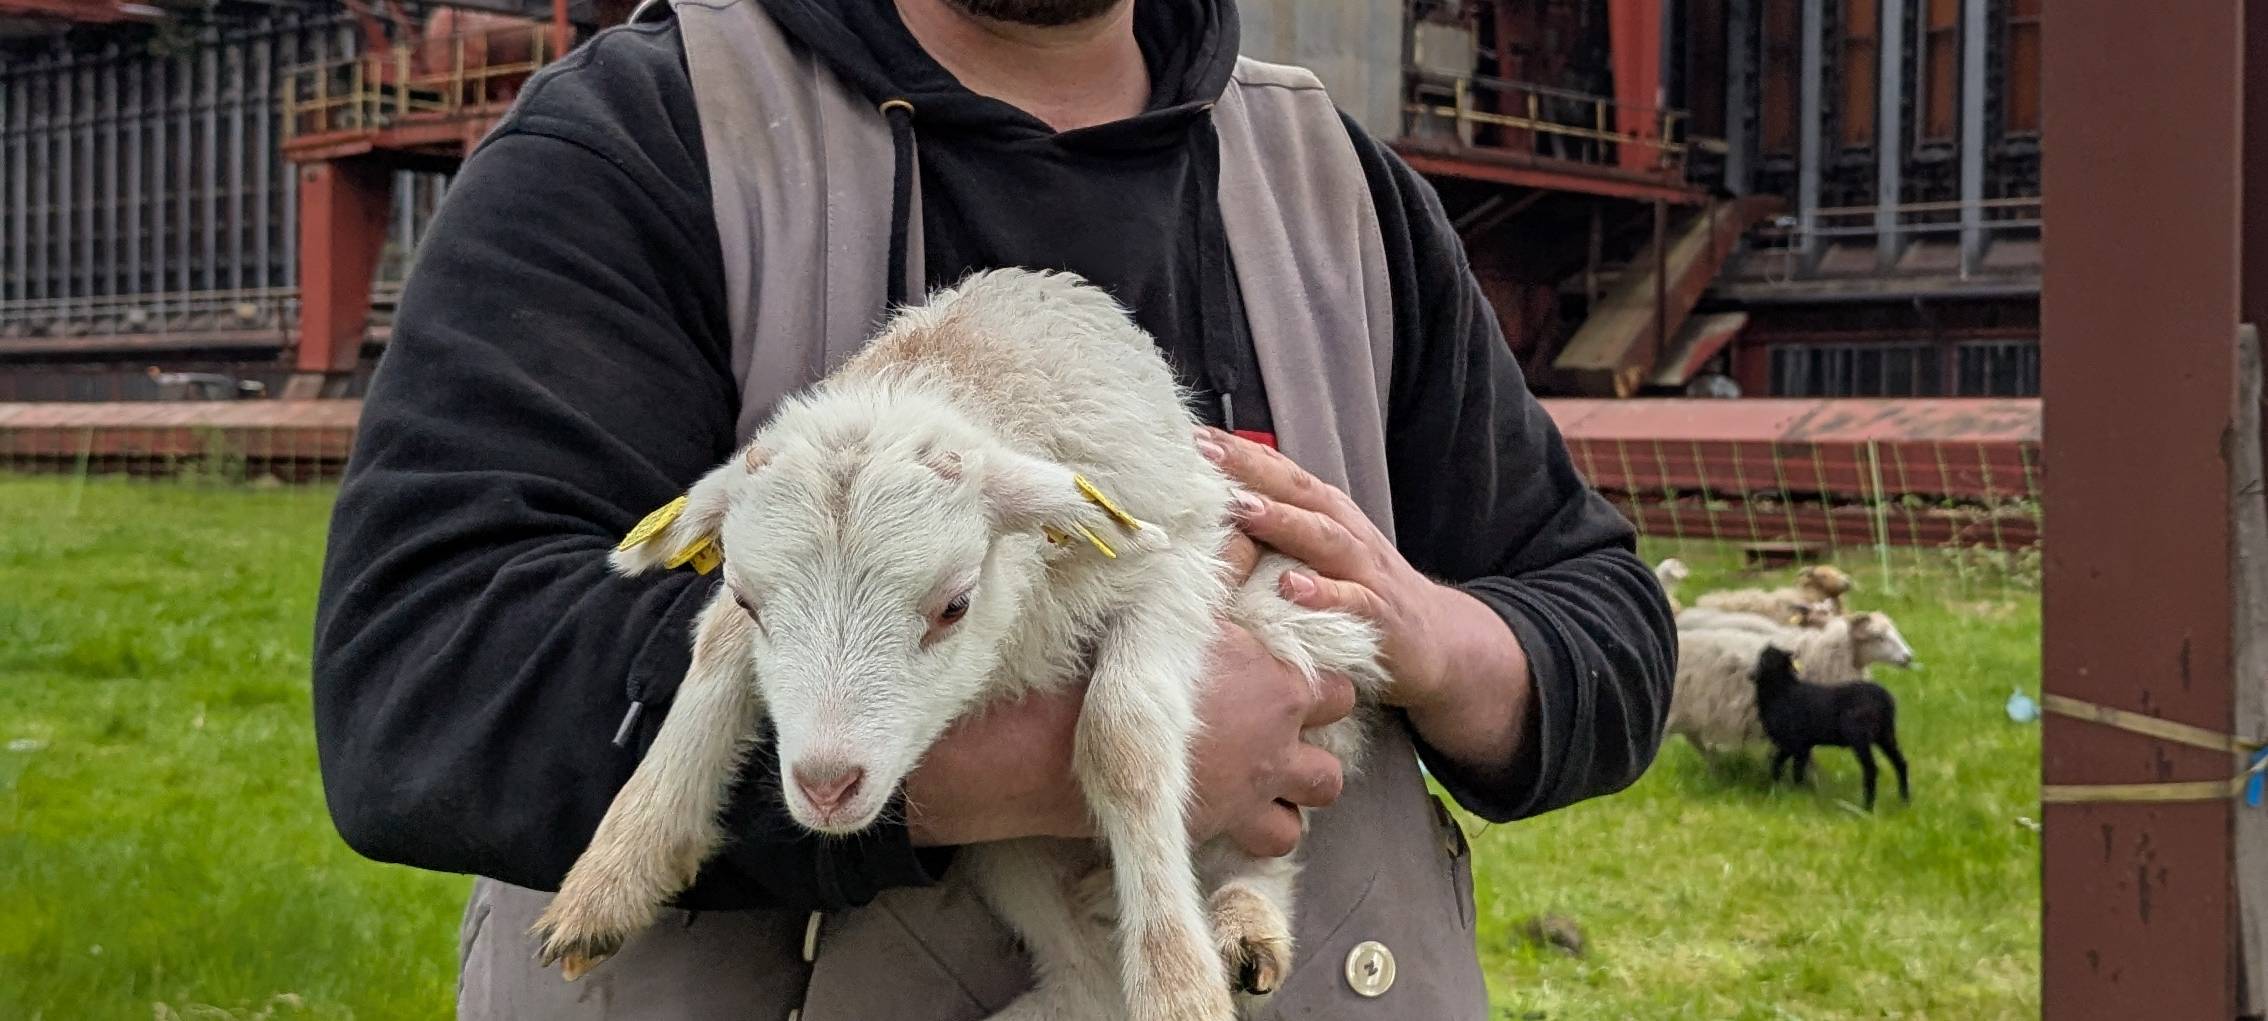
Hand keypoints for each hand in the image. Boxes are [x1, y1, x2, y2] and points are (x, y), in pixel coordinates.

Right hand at [903, 532, 1356, 856]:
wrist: (1066, 732)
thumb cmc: (1120, 657)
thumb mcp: (1177, 599)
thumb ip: (1220, 561)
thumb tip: (1243, 520)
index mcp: (1280, 680)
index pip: (1336, 682)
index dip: (1317, 679)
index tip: (1286, 677)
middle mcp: (1281, 736)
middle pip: (1337, 738)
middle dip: (1316, 732)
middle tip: (1280, 723)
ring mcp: (1258, 784)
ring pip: (1320, 792)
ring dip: (1299, 782)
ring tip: (1268, 768)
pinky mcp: (1227, 825)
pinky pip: (1277, 839)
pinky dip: (1267, 825)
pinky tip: (1242, 808)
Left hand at [1195, 427, 1471, 709]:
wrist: (1433, 637)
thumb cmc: (1358, 588)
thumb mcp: (1316, 549)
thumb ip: (1273, 526)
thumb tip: (1208, 503)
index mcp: (1324, 511)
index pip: (1277, 471)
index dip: (1235, 452)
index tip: (1187, 435)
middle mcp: (1345, 529)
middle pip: (1295, 491)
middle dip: (1250, 471)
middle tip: (1203, 455)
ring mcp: (1364, 569)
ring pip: (1322, 537)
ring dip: (1282, 520)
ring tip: (1243, 508)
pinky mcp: (1379, 613)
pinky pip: (1350, 599)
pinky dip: (1322, 592)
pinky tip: (1291, 588)